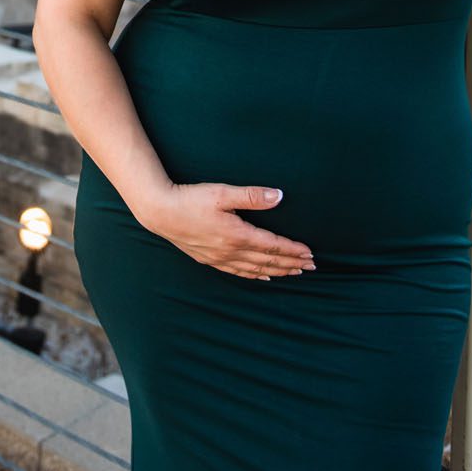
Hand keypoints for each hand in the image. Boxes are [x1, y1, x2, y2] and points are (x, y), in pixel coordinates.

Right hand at [136, 182, 315, 279]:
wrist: (160, 212)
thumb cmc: (191, 199)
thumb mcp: (222, 193)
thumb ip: (252, 196)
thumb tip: (279, 196)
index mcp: (238, 235)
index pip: (273, 246)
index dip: (293, 250)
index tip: (310, 254)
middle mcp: (231, 251)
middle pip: (268, 261)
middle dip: (291, 264)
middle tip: (311, 267)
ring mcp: (220, 258)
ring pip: (255, 269)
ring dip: (277, 271)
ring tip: (294, 273)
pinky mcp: (210, 259)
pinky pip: (239, 272)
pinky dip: (255, 275)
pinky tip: (263, 277)